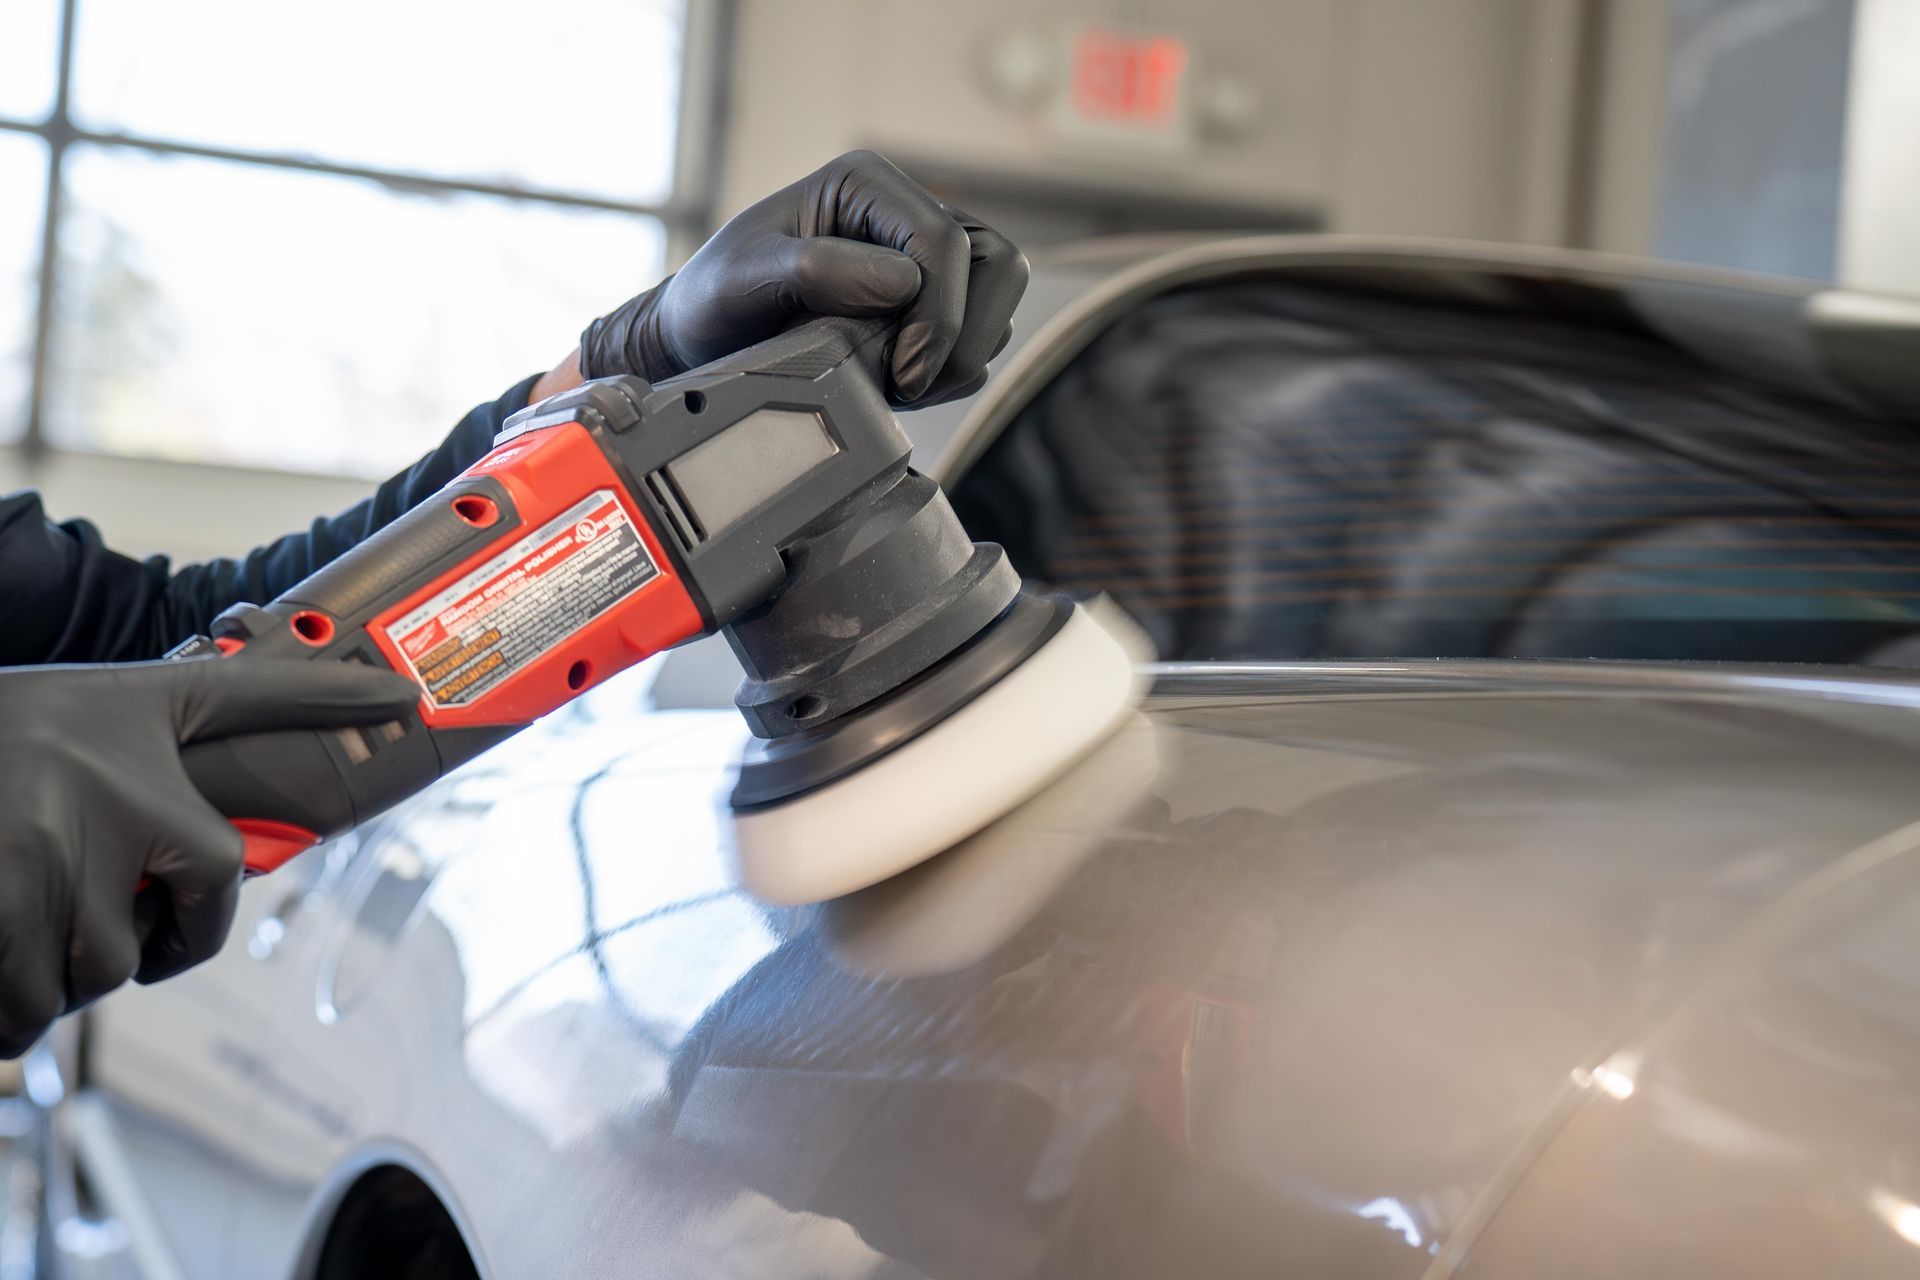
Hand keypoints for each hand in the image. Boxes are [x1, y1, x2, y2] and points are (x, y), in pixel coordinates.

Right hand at [0, 658, 418, 1055]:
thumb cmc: (44, 710)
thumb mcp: (161, 693)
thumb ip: (278, 695)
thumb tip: (405, 694)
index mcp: (152, 787)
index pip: (216, 880)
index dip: (192, 931)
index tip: (165, 939)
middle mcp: (90, 828)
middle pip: (119, 960)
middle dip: (97, 961)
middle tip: (69, 931)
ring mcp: (21, 867)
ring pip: (55, 993)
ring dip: (39, 996)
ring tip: (23, 951)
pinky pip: (2, 1004)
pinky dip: (0, 1011)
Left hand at [579, 150, 1028, 405]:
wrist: (705, 342)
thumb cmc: (714, 302)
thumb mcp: (740, 281)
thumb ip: (814, 270)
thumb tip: (901, 282)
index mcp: (866, 185)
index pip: (945, 240)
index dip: (938, 314)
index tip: (903, 374)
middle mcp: (905, 213)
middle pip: (997, 265)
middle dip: (964, 336)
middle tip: (912, 385)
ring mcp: (927, 260)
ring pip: (999, 302)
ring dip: (962, 356)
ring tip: (900, 386)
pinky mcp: (934, 304)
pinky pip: (981, 335)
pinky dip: (953, 370)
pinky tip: (899, 385)